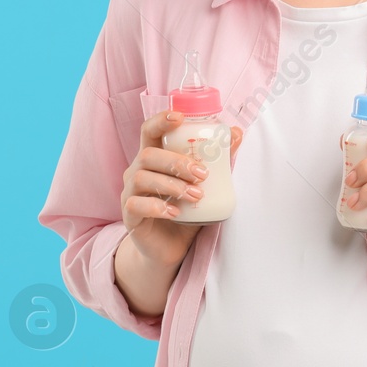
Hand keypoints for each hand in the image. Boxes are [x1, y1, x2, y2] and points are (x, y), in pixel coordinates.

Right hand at [121, 110, 241, 267]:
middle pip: (148, 154)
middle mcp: (137, 171)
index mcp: (154, 158)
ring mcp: (130, 193)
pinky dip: (157, 207)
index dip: (161, 120)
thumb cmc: (186, 212)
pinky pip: (136, 205)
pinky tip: (175, 213)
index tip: (180, 118)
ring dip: (172, 185)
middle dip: (176, 161)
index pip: (150, 131)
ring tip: (196, 196)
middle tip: (202, 174)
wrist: (169, 248)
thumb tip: (237, 133)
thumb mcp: (205, 186)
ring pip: (142, 178)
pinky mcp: (129, 216)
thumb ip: (219, 162)